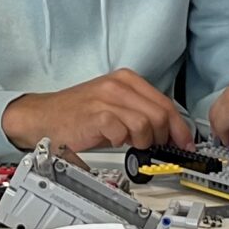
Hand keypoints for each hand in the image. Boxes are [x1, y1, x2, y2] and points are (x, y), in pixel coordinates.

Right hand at [3, 71, 191, 152]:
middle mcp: (119, 85)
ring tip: (131, 144)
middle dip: (166, 137)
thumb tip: (167, 132)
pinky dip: (124, 143)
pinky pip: (124, 132)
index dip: (180, 127)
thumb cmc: (77, 114)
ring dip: (144, 142)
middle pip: (162, 113)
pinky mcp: (97, 115)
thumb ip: (139, 113)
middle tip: (159, 149)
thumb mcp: (113, 106)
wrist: (43, 117)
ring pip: (147, 124)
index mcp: (127, 80)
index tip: (185, 143)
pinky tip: (114, 142)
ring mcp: (108, 98)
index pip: (166, 102)